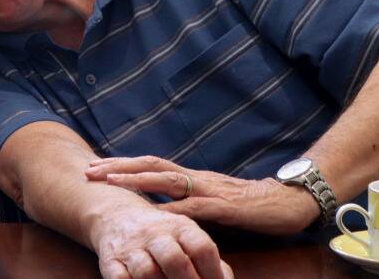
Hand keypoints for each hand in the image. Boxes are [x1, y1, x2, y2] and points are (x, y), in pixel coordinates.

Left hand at [86, 156, 318, 234]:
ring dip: (138, 179)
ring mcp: (210, 190)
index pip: (151, 166)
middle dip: (118, 167)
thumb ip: (187, 201)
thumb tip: (159, 209)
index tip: (95, 166)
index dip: (122, 165)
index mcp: (191, 178)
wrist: (288, 202)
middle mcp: (196, 179)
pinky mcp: (226, 207)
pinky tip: (156, 215)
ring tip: (112, 180)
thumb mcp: (212, 200)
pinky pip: (196, 208)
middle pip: (151, 166)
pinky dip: (175, 211)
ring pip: (168, 180)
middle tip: (90, 170)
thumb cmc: (249, 204)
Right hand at [90, 201, 232, 278]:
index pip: (202, 248)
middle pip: (174, 259)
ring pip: (146, 271)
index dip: (214, 273)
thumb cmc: (162, 235)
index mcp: (180, 226)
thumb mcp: (186, 236)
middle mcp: (154, 233)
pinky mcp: (110, 260)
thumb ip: (208, 259)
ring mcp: (130, 247)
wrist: (116, 215)